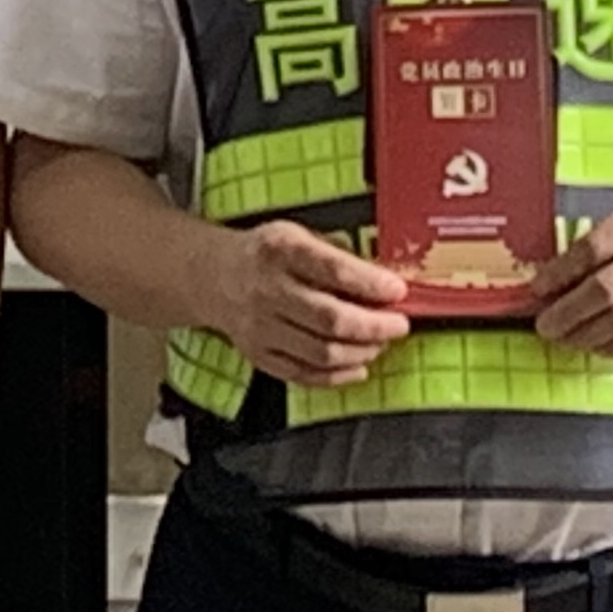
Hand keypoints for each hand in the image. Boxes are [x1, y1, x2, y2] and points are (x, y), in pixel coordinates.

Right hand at [205, 221, 412, 386]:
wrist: (214, 276)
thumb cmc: (266, 255)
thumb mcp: (298, 235)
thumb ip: (337, 256)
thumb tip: (383, 282)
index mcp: (280, 251)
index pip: (333, 270)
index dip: (371, 284)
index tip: (397, 291)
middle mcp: (268, 290)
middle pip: (330, 318)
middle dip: (374, 326)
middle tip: (398, 324)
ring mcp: (261, 327)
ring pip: (321, 352)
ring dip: (361, 352)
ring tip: (378, 343)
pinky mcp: (259, 354)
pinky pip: (303, 374)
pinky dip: (337, 376)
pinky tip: (358, 366)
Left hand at [533, 200, 612, 354]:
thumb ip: (600, 247)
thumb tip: (547, 283)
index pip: (595, 246)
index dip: (561, 271)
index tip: (537, 290)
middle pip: (608, 286)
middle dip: (569, 310)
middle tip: (544, 325)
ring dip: (588, 333)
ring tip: (564, 339)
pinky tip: (597, 346)